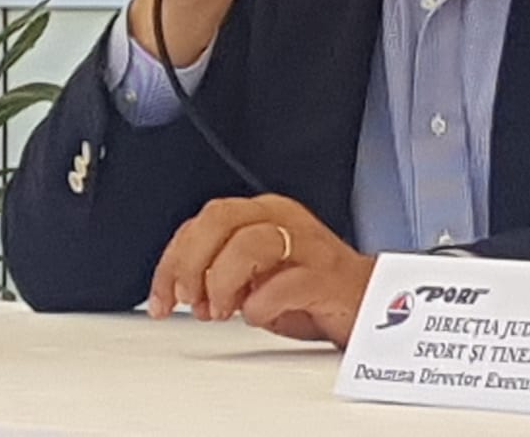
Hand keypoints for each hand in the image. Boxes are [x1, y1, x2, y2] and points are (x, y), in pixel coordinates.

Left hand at [148, 194, 374, 346]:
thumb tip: (181, 291)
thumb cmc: (310, 290)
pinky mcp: (326, 275)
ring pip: (248, 243)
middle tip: (188, 300)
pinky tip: (258, 316)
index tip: (161, 298)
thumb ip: (219, 274)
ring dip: (222, 282)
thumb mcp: (254, 277)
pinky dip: (260, 306)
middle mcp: (283, 219)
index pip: (202, 221)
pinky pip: (284, 284)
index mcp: (262, 214)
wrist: (368, 303)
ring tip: (221, 311)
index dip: (172, 261)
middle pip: (219, 219)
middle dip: (192, 263)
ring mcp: (307, 244)